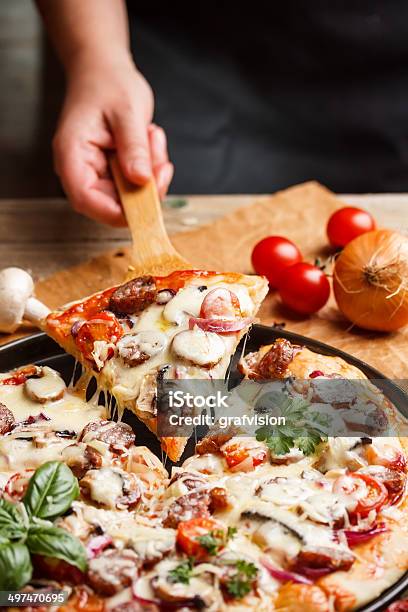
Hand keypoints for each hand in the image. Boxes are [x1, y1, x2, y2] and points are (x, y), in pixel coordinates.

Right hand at [53, 55, 172, 225]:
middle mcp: (81, 169)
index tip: (148, 206)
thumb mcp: (127, 112)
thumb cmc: (108, 84)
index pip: (86, 199)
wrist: (104, 70)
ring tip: (151, 137)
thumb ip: (134, 148)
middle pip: (112, 203)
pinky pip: (137, 184)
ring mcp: (97, 173)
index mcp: (72, 155)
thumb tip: (142, 181)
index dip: (116, 211)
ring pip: (131, 196)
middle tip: (161, 161)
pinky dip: (151, 168)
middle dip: (145, 189)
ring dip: (151, 175)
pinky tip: (149, 140)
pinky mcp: (113, 172)